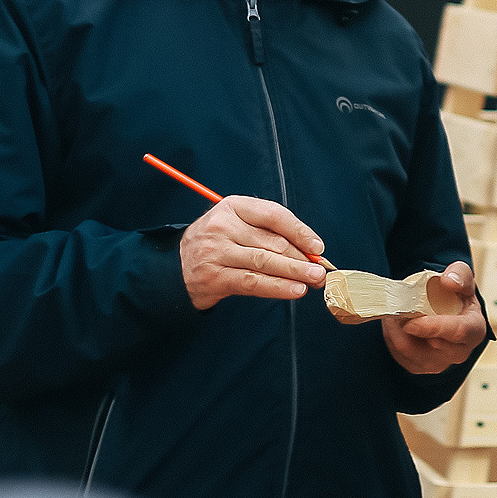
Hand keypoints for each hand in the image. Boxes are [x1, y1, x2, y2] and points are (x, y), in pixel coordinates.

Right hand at [179, 196, 327, 310]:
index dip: (300, 231)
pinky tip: (294, 291)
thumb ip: (268, 233)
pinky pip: (253, 282)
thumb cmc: (216, 244)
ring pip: (265, 262)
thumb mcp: (235, 225)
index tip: (317, 247)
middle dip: (302, 258)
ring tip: (314, 280)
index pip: (273, 215)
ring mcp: (216, 252)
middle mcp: (222, 226)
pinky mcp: (214, 276)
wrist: (175, 268)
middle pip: (272, 241)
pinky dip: (277, 287)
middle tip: (321, 270)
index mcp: (232, 206)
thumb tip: (309, 251)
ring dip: (295, 273)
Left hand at [380, 263, 484, 373]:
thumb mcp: (461, 275)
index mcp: (475, 330)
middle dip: (408, 331)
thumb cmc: (455, 293)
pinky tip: (397, 324)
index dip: (435, 327)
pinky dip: (393, 338)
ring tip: (395, 314)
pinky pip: (400, 356)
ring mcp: (440, 363)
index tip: (412, 322)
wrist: (443, 307)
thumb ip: (459, 274)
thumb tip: (449, 282)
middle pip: (431, 350)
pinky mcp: (421, 367)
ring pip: (410, 353)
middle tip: (396, 312)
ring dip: (396, 332)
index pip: (458, 332)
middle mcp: (460, 352)